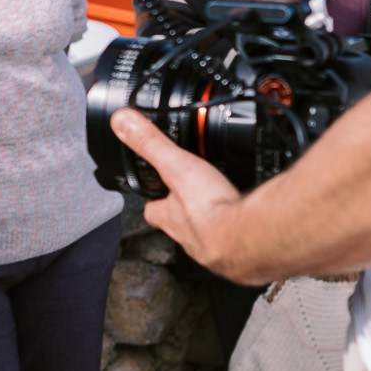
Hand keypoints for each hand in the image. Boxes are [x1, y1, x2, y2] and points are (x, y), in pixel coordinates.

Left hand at [112, 108, 243, 273]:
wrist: (247, 235)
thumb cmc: (210, 208)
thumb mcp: (176, 165)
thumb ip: (150, 143)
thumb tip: (123, 122)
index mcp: (171, 215)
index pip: (151, 210)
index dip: (151, 199)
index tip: (155, 188)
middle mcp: (188, 235)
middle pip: (179, 224)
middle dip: (184, 210)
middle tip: (193, 195)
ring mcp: (213, 245)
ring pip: (207, 232)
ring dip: (212, 220)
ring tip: (220, 202)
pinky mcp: (238, 248)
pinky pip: (236, 236)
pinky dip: (238, 225)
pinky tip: (245, 214)